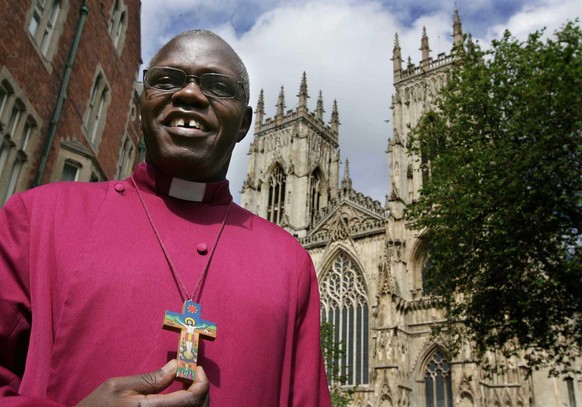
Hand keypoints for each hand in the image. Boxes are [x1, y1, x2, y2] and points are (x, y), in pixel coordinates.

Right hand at [76, 360, 208, 406]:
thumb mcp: (118, 387)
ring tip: (185, 386)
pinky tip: (178, 400)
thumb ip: (151, 378)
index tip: (196, 368)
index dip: (201, 382)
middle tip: (193, 375)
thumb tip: (176, 367)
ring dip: (195, 401)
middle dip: (201, 391)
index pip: (193, 399)